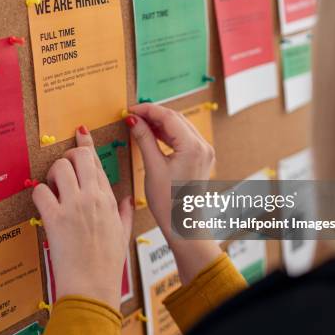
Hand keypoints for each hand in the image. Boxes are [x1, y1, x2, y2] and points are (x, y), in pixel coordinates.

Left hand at [32, 126, 133, 309]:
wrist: (93, 285)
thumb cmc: (107, 263)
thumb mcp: (122, 234)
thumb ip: (124, 212)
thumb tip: (125, 200)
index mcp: (108, 199)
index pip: (97, 162)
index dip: (86, 145)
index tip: (80, 133)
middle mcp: (92, 197)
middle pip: (78, 157)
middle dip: (68, 157)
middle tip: (62, 169)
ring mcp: (74, 206)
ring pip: (59, 168)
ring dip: (52, 174)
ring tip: (53, 188)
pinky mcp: (55, 218)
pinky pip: (40, 191)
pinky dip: (38, 194)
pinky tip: (43, 204)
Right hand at [126, 103, 221, 284]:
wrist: (183, 225)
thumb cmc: (169, 202)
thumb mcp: (153, 167)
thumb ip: (144, 139)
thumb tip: (133, 120)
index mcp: (193, 147)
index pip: (168, 117)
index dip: (148, 110)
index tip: (130, 110)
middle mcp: (203, 146)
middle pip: (176, 119)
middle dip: (154, 115)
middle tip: (133, 115)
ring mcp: (204, 152)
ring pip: (180, 127)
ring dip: (160, 123)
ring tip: (140, 123)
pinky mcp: (200, 158)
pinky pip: (183, 138)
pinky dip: (167, 134)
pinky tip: (152, 135)